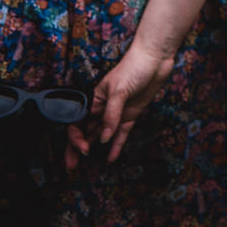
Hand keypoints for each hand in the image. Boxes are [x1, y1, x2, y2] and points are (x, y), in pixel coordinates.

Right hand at [65, 42, 174, 169]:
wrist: (155, 59)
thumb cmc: (133, 68)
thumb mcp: (119, 90)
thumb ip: (111, 115)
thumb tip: (104, 138)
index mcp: (93, 100)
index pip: (77, 123)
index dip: (76, 138)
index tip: (82, 149)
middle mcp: (102, 109)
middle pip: (86, 132)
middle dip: (77, 149)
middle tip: (71, 167)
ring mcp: (116, 113)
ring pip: (102, 136)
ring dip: (94, 150)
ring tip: (84, 167)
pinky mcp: (130, 115)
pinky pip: (121, 134)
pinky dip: (116, 146)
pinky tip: (111, 158)